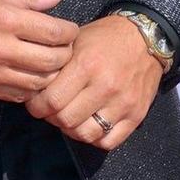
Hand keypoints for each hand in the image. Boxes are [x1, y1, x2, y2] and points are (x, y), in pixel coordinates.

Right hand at [0, 0, 79, 100]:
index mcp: (5, 19)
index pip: (53, 33)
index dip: (69, 32)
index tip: (69, 29)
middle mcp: (1, 49)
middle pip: (52, 61)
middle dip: (66, 54)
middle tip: (65, 47)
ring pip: (40, 82)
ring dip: (52, 73)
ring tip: (51, 61)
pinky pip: (21, 95)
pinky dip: (32, 87)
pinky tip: (32, 74)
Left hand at [22, 14, 162, 151]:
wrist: (145, 37)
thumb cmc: (104, 37)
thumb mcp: (76, 40)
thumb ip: (56, 64)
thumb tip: (35, 87)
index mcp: (86, 65)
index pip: (52, 100)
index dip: (36, 106)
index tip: (35, 103)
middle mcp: (105, 86)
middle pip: (66, 120)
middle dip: (51, 118)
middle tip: (50, 110)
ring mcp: (123, 103)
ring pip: (85, 134)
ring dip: (71, 130)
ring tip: (69, 118)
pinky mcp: (136, 116)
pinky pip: (108, 142)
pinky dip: (94, 138)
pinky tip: (89, 124)